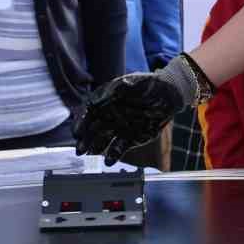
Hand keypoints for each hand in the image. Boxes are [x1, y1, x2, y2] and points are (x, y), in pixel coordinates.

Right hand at [72, 63, 195, 165]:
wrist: (167, 95)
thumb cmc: (148, 85)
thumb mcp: (134, 82)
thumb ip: (122, 88)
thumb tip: (113, 92)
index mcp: (105, 101)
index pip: (89, 113)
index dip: (81, 123)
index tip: (77, 131)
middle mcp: (109, 116)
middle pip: (93, 130)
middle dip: (85, 140)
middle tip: (80, 149)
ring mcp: (119, 128)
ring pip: (103, 140)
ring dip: (96, 147)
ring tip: (91, 154)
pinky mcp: (131, 138)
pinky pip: (119, 148)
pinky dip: (113, 155)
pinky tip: (108, 161)